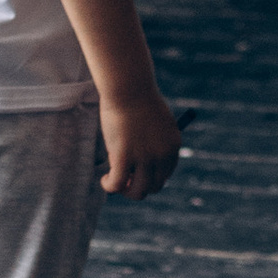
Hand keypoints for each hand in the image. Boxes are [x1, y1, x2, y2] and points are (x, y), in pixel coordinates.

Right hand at [97, 84, 184, 199]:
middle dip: (138, 185)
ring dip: (125, 190)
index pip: (165, 174)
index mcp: (173, 146)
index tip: (136, 172)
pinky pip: (117, 184)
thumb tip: (137, 171)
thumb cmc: (138, 100)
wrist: (129, 85)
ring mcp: (145, 158)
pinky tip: (104, 179)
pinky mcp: (125, 157)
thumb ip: (151, 144)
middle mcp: (163, 155)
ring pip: (138, 192)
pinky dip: (110, 186)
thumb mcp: (152, 124)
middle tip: (124, 177)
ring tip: (113, 180)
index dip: (149, 176)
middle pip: (154, 186)